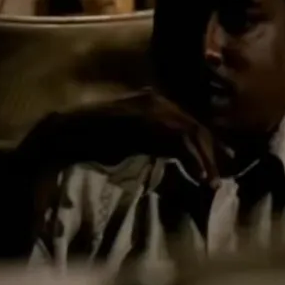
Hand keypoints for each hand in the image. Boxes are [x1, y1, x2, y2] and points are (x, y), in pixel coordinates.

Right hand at [16, 92, 224, 234]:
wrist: (63, 136)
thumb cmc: (93, 143)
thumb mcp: (134, 142)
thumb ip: (158, 145)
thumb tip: (187, 161)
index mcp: (155, 103)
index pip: (191, 125)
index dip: (208, 149)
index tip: (217, 173)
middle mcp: (156, 100)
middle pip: (197, 127)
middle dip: (214, 155)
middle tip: (222, 181)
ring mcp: (150, 106)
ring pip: (192, 132)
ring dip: (206, 160)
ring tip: (213, 184)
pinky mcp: (145, 118)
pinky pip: (179, 138)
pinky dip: (194, 159)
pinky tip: (200, 177)